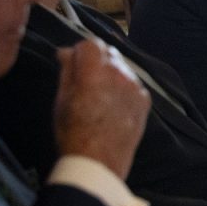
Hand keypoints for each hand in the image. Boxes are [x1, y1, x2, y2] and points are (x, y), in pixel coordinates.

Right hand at [53, 39, 149, 178]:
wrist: (98, 162)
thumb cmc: (73, 132)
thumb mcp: (62, 99)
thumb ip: (67, 70)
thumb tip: (66, 51)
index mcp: (95, 72)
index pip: (91, 44)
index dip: (80, 51)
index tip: (73, 62)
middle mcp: (119, 75)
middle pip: (109, 52)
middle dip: (96, 60)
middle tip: (84, 78)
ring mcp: (135, 87)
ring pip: (122, 68)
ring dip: (111, 73)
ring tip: (99, 95)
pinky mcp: (145, 100)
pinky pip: (133, 84)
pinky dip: (123, 87)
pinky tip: (113, 104)